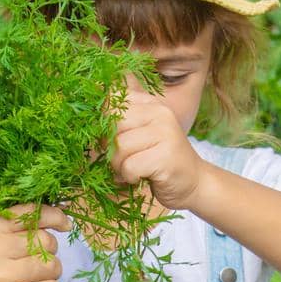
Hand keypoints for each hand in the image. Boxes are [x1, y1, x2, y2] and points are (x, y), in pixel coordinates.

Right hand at [0, 204, 68, 281]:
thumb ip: (25, 223)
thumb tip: (66, 218)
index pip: (34, 214)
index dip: (56, 217)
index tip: (65, 225)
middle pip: (47, 241)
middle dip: (49, 250)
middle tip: (34, 260)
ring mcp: (3, 277)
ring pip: (52, 266)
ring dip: (50, 272)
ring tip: (32, 276)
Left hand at [108, 85, 206, 211]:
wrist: (195, 183)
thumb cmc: (159, 161)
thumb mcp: (141, 134)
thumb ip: (120, 122)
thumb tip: (86, 118)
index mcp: (150, 103)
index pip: (113, 99)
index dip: (103, 122)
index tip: (111, 139)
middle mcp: (159, 112)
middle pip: (112, 123)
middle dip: (109, 147)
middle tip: (121, 160)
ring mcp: (165, 132)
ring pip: (119, 147)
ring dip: (119, 166)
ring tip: (132, 170)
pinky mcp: (165, 156)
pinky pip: (130, 166)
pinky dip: (129, 177)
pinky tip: (140, 178)